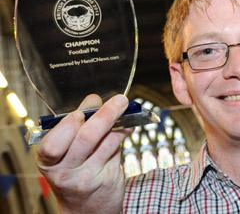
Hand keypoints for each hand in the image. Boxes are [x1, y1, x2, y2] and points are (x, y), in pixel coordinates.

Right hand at [36, 94, 129, 212]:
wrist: (85, 209)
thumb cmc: (73, 171)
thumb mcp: (64, 152)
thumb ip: (76, 125)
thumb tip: (93, 100)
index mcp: (48, 161)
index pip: (54, 144)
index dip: (68, 125)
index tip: (81, 111)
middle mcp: (65, 172)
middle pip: (86, 138)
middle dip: (105, 114)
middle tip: (119, 100)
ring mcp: (88, 177)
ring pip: (107, 142)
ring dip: (119, 121)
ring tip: (124, 108)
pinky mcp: (108, 179)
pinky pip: (117, 150)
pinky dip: (123, 134)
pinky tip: (127, 127)